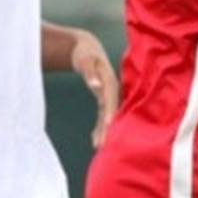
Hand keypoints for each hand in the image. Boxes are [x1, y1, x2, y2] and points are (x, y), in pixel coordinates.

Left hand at [70, 30, 118, 146]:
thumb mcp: (85, 60)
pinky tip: (94, 140)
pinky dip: (99, 127)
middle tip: (103, 145)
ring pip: (108, 116)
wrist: (87, 49)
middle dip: (108, 128)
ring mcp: (110, 95)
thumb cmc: (84, 53)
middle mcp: (113, 89)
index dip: (111, 111)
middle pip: (112, 110)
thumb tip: (95, 86)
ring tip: (99, 148)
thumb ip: (90, 72)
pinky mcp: (105, 99)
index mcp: (110, 80)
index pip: (111, 97)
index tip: (109, 125)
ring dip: (104, 131)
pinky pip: (103, 115)